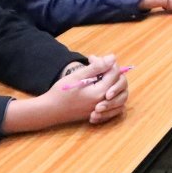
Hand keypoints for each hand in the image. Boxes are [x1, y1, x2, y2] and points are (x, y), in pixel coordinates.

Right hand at [4, 54, 128, 132]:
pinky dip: (114, 98)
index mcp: (100, 92)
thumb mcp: (77, 76)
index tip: (93, 59)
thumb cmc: (61, 92)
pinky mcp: (98, 114)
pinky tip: (103, 90)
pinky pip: (115, 108)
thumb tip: (113, 58)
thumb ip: (96, 67)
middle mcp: (104, 102)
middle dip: (112, 72)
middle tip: (97, 66)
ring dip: (115, 84)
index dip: (106, 63)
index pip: (114, 73)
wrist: (50, 110)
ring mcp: (102, 110)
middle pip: (121, 84)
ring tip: (102, 77)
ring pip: (121, 96)